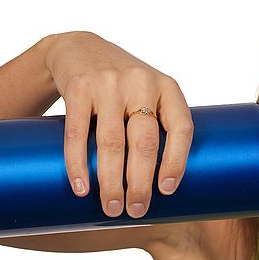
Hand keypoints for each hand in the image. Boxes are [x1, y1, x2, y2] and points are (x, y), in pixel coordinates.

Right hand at [43, 31, 193, 218]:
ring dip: (111, 181)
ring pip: (112, 143)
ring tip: (112, 208)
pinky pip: (77, 133)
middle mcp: (141, 83)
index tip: (168, 191)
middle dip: (141, 182)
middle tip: (137, 210)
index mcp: (167, 88)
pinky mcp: (78, 88)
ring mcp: (109, 84)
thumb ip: (160, 126)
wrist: (78, 48)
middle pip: (145, 142)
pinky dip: (78, 165)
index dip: (177, 162)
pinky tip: (81, 188)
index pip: (181, 128)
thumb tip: (171, 186)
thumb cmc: (123, 85)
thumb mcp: (150, 93)